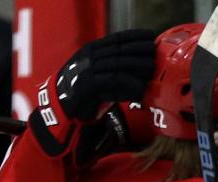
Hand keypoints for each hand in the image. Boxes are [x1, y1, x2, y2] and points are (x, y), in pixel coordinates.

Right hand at [31, 29, 155, 155]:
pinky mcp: (88, 86)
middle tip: (154, 58)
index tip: (150, 38)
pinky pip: (113, 83)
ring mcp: (87, 70)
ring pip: (118, 66)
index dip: (134, 37)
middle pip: (120, 51)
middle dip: (139, 53)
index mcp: (92, 50)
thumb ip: (114, 66)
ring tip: (150, 74)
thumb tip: (142, 62)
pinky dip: (128, 87)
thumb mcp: (99, 74)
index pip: (117, 38)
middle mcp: (89, 57)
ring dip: (137, 69)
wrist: (62, 109)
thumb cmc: (86, 93)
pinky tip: (139, 92)